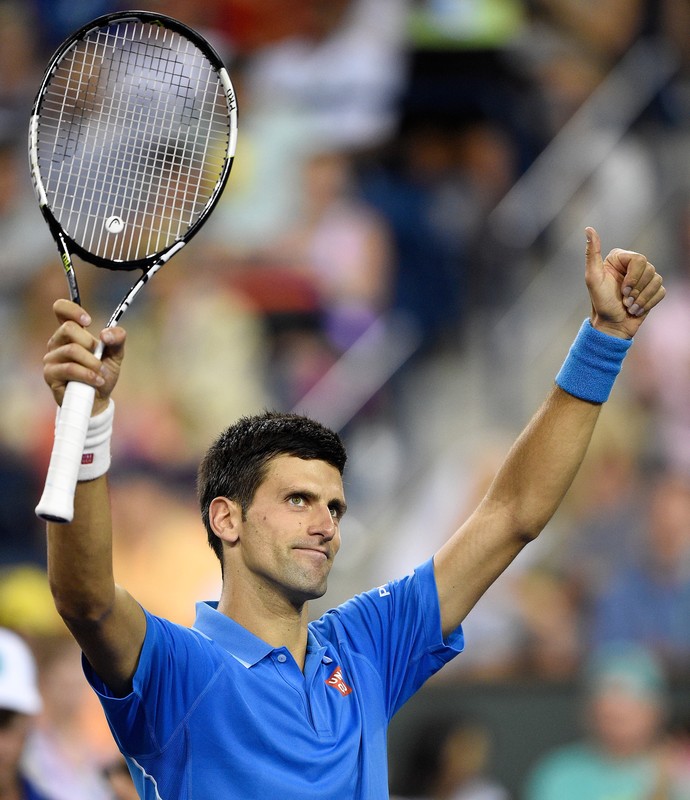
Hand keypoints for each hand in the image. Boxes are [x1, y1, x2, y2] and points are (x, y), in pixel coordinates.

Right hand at [43, 299, 125, 414]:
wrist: (97, 400)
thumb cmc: (102, 374)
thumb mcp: (116, 355)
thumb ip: (117, 339)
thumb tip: (106, 334)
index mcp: (71, 333)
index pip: (61, 310)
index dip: (72, 309)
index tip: (88, 320)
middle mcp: (57, 342)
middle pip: (69, 328)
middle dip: (90, 342)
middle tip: (99, 356)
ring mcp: (51, 358)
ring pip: (72, 350)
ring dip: (92, 363)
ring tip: (101, 373)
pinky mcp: (50, 374)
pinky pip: (70, 368)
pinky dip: (88, 375)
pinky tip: (97, 381)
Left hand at [585, 226, 664, 338]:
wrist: (611, 325)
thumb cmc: (600, 302)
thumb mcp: (592, 278)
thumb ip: (592, 253)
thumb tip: (589, 229)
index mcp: (619, 258)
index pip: (639, 259)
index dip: (633, 277)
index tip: (622, 290)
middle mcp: (633, 265)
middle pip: (649, 269)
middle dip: (637, 289)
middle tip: (625, 300)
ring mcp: (644, 277)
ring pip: (656, 280)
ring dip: (641, 299)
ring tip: (629, 306)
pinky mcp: (653, 290)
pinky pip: (661, 291)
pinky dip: (648, 303)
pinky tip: (636, 309)